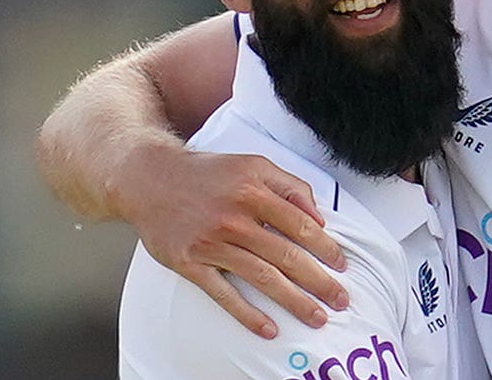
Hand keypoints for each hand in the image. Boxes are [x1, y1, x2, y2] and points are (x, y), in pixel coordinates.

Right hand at [114, 144, 349, 337]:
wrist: (149, 179)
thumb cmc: (207, 173)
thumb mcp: (253, 164)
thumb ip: (289, 185)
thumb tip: (319, 216)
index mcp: (253, 188)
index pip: (301, 224)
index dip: (325, 247)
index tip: (341, 265)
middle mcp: (234, 216)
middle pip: (286, 255)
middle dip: (319, 281)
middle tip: (340, 300)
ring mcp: (211, 242)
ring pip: (262, 277)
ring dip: (293, 301)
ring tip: (316, 317)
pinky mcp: (190, 262)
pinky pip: (224, 294)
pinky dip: (248, 314)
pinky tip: (269, 328)